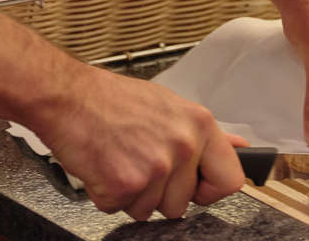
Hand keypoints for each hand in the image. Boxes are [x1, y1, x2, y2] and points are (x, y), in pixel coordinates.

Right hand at [33, 66, 246, 220]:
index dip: (210, 189)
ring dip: (133, 195)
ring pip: (151, 211)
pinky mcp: (124, 186)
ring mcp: (154, 168)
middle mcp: (182, 146)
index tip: (196, 186)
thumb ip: (207, 134)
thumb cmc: (113, 99)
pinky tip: (105, 166)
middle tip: (140, 160)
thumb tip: (239, 149)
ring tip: (121, 159)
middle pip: (183, 204)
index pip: (230, 179)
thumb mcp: (170, 106)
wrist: (69, 96)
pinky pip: (121, 210)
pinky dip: (108, 195)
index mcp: (198, 125)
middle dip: (160, 192)